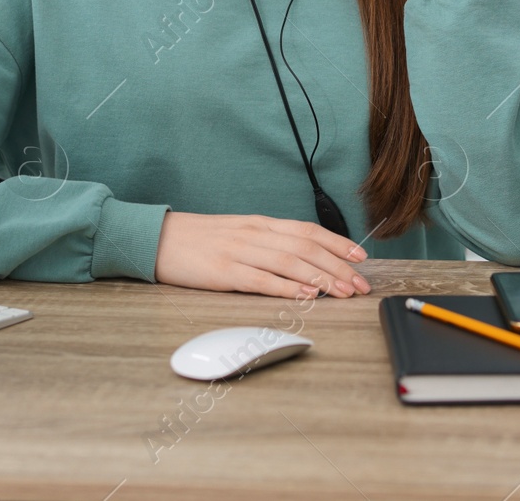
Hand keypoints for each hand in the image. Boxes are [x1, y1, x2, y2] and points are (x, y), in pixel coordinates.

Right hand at [154, 212, 371, 299]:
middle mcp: (254, 234)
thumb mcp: (239, 232)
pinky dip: (288, 287)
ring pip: (290, 263)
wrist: (158, 239)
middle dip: (338, 267)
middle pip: (306, 248)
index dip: (337, 243)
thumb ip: (268, 242)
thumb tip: (302, 257)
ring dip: (321, 278)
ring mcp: (239, 252)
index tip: (360, 257)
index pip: (307, 231)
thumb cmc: (200, 239)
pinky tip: (306, 295)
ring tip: (343, 292)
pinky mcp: (224, 272)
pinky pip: (262, 280)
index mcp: (260, 224)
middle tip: (360, 284)